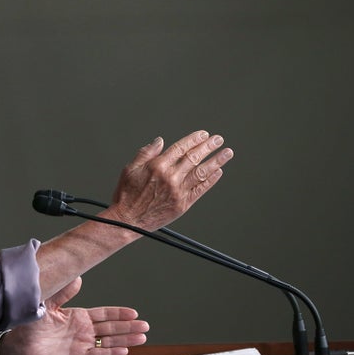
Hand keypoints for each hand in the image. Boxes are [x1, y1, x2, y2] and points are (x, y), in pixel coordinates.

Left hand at [1, 277, 148, 354]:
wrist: (18, 344)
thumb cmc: (30, 323)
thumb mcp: (48, 302)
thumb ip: (64, 292)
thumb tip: (78, 278)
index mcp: (77, 316)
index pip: (104, 314)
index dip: (119, 313)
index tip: (133, 312)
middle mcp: (82, 331)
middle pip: (111, 328)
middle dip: (128, 327)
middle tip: (145, 326)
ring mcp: (81, 344)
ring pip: (108, 342)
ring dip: (125, 340)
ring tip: (141, 337)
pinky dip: (110, 353)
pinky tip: (123, 350)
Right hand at [110, 130, 232, 231]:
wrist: (128, 220)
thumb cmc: (126, 194)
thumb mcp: (130, 168)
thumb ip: (146, 153)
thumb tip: (160, 141)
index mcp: (157, 166)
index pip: (181, 148)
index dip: (194, 140)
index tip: (204, 134)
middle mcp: (170, 177)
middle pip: (194, 157)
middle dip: (208, 147)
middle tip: (218, 140)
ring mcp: (178, 191)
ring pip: (201, 172)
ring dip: (216, 161)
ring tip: (227, 153)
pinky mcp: (182, 204)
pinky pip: (200, 190)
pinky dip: (210, 180)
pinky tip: (218, 172)